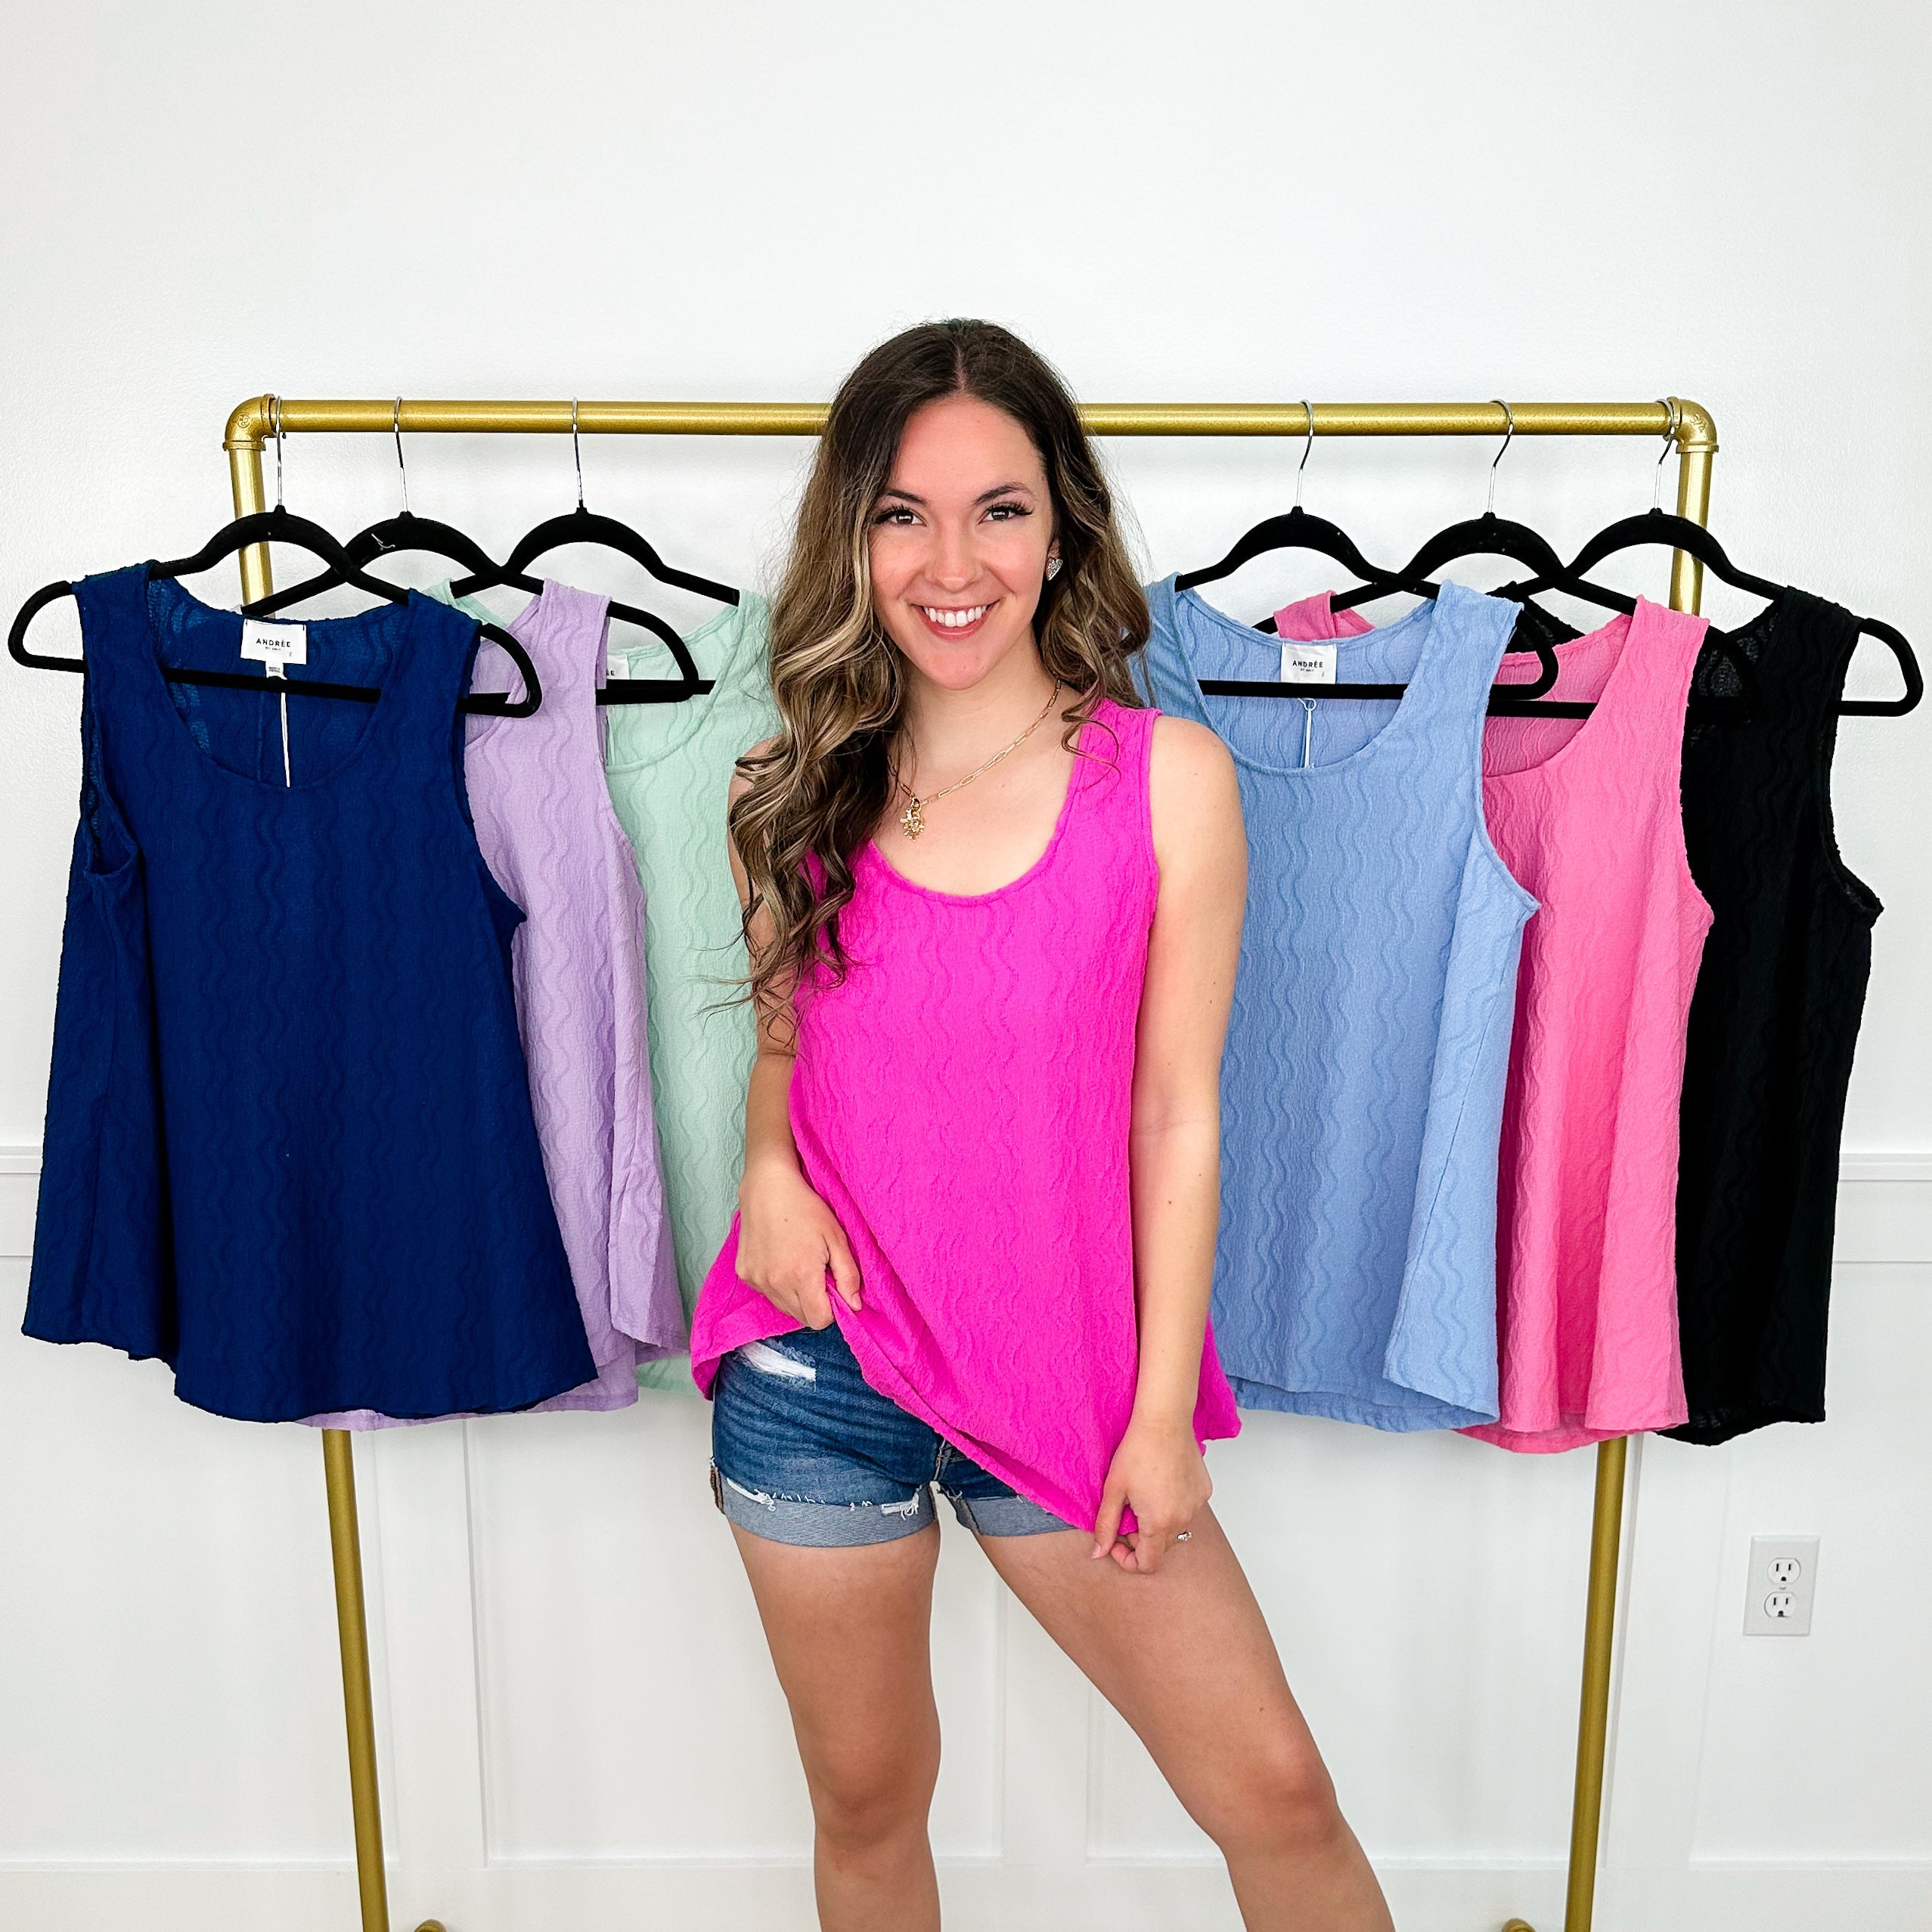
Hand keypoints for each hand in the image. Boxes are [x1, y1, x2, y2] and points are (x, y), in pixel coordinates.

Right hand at [735, 1157, 862, 1330]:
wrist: (768, 1187)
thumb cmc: (805, 1208)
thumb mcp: (836, 1237)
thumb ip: (848, 1275)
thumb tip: (855, 1306)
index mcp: (801, 1276)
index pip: (819, 1321)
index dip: (832, 1309)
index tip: (833, 1287)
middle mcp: (775, 1284)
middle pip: (802, 1317)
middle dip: (815, 1303)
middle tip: (818, 1273)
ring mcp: (756, 1280)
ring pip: (784, 1307)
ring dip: (795, 1296)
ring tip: (798, 1264)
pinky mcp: (745, 1274)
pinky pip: (767, 1293)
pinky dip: (777, 1285)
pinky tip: (780, 1259)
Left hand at [1091, 1414, 1211, 1573]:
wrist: (1164, 1420)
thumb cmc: (1138, 1450)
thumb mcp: (1114, 1490)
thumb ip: (1105, 1526)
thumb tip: (1097, 1552)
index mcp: (1158, 1524)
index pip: (1147, 1564)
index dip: (1126, 1559)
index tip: (1115, 1539)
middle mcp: (1182, 1519)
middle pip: (1160, 1547)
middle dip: (1140, 1538)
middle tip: (1126, 1511)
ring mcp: (1196, 1506)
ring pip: (1174, 1528)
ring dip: (1157, 1522)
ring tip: (1143, 1494)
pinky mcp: (1204, 1491)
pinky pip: (1187, 1510)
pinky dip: (1173, 1506)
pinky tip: (1161, 1484)